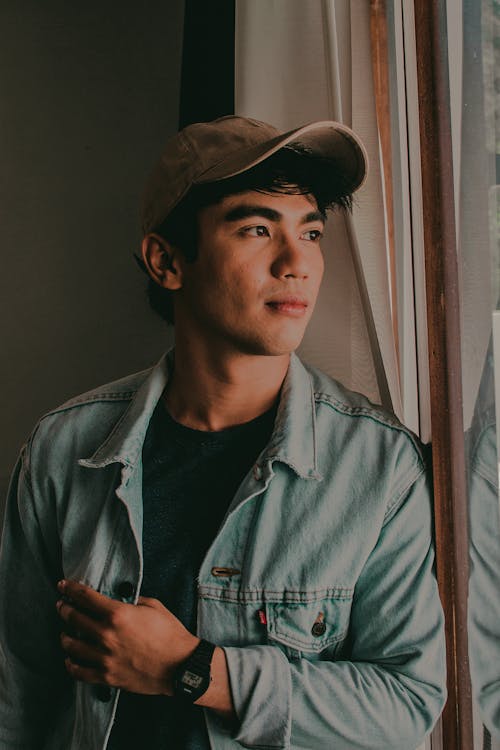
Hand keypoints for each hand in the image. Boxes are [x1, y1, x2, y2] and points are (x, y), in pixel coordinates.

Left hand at [56, 579, 198, 694]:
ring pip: (71, 645)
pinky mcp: (107, 676)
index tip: (63, 586)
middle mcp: (106, 635)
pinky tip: (69, 658)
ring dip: (65, 636)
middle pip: (74, 619)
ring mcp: (104, 657)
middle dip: (64, 609)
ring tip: (65, 632)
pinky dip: (70, 664)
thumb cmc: (170, 634)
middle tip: (61, 606)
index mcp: (118, 614)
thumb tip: (121, 600)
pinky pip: (79, 671)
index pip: (85, 597)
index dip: (71, 589)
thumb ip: (133, 601)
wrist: (180, 666)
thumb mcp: (153, 606)